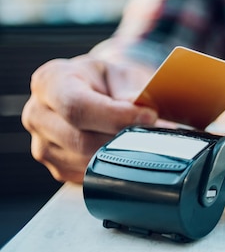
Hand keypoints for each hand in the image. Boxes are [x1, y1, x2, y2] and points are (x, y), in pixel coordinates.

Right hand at [21, 55, 157, 182]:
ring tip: (146, 140)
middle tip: (158, 132)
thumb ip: (131, 92)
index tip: (149, 116)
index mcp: (50, 81)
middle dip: (123, 139)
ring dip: (121, 156)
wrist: (99, 91)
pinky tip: (126, 152)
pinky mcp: (57, 168)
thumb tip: (144, 112)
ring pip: (85, 163)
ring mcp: (43, 145)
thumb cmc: (109, 80)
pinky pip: (88, 177)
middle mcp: (38, 114)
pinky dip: (113, 168)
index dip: (115, 116)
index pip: (77, 106)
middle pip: (80, 140)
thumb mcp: (122, 74)